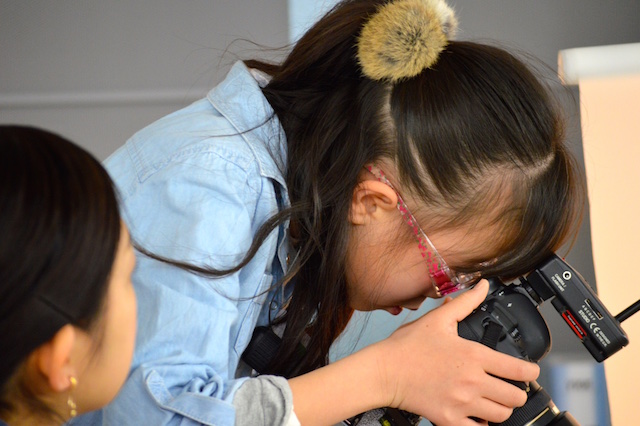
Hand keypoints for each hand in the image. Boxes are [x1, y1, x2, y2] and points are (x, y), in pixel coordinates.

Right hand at [373, 280, 539, 425]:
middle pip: (514, 397)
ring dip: (502, 408)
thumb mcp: (438, 319)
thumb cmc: (407, 347)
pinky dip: (482, 424)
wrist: (383, 371)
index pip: (518, 370)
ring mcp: (461, 403)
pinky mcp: (449, 419)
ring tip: (493, 399)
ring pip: (501, 415)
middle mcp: (471, 381)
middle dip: (517, 391)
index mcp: (473, 355)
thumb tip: (484, 286)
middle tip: (509, 385)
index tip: (529, 371)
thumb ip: (466, 303)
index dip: (531, 371)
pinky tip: (476, 413)